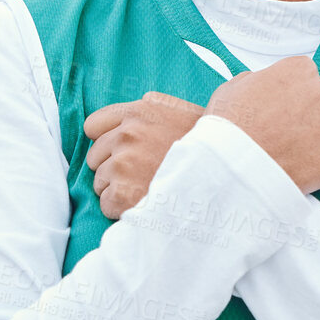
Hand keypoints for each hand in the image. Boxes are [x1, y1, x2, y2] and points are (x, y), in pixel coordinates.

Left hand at [83, 92, 204, 218]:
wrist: (226, 171)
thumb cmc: (206, 145)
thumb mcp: (178, 112)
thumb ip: (147, 112)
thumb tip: (124, 121)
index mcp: (139, 111)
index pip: (93, 127)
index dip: (106, 140)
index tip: (121, 150)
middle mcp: (128, 134)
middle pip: (94, 156)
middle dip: (112, 165)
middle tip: (141, 172)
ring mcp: (124, 163)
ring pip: (100, 181)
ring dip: (118, 187)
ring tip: (148, 187)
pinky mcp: (122, 192)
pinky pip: (106, 203)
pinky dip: (122, 208)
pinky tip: (146, 202)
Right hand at [203, 56, 319, 193]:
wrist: (233, 166)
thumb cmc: (229, 127)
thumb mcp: (234, 87)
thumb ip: (259, 81)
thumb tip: (265, 87)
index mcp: (300, 70)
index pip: (305, 77)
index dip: (291, 96)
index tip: (281, 110)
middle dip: (308, 116)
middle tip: (285, 134)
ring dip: (316, 140)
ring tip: (288, 155)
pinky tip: (297, 169)